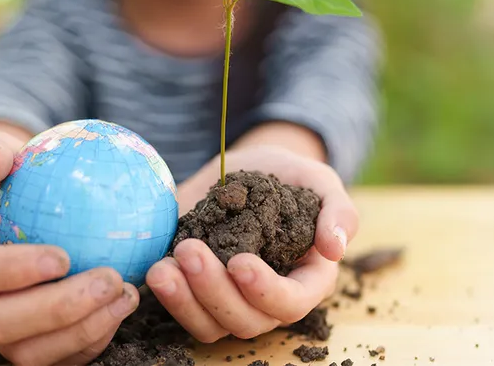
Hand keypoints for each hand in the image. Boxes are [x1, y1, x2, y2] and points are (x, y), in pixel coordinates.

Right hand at [0, 131, 139, 364]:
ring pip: (28, 352)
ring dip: (82, 330)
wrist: (20, 209)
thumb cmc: (11, 176)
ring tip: (126, 295)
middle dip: (57, 309)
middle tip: (110, 279)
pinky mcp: (28, 343)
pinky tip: (123, 309)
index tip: (62, 256)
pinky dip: (92, 342)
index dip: (9, 272)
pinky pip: (58, 359)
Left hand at [145, 145, 357, 341]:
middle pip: (247, 320)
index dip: (266, 290)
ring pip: (211, 325)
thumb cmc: (289, 176)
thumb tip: (336, 248)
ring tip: (163, 268)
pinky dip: (169, 297)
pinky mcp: (197, 292)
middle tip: (190, 250)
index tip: (239, 261)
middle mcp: (268, 299)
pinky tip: (155, 268)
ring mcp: (231, 300)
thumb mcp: (318, 180)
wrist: (247, 167)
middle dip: (215, 292)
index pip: (292, 302)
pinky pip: (184, 312)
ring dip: (185, 301)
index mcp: (306, 279)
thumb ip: (338, 210)